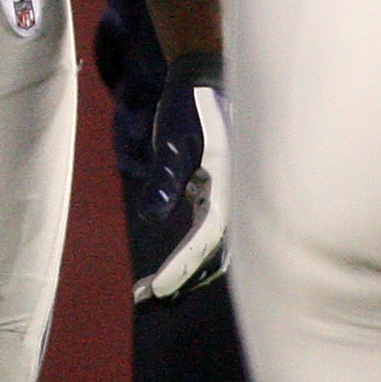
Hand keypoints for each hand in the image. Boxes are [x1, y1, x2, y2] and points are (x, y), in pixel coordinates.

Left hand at [130, 51, 229, 302]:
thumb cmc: (191, 109)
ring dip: (184, 272)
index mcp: (229, 190)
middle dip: (181, 279)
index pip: (205, 241)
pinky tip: (164, 269)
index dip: (182, 267)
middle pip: (212, 255)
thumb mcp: (174, 141)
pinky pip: (205, 238)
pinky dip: (187, 256)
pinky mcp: (216, 199)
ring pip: (210, 250)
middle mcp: (235, 202)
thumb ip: (166, 179)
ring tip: (147, 292)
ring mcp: (228, 202)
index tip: (158, 288)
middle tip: (145, 298)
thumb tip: (152, 217)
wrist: (205, 83)